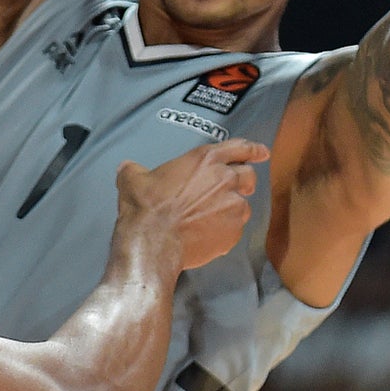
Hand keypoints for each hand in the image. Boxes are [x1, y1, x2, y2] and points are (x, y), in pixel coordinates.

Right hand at [115, 140, 269, 270]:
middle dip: (245, 182)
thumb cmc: (146, 207)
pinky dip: (225, 231)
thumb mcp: (132, 179)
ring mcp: (232, 207)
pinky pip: (235, 230)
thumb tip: (126, 168)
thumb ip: (134, 170)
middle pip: (248, 176)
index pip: (239, 148)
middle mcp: (224, 180)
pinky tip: (208, 236)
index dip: (253, 149)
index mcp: (205, 160)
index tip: (263, 152)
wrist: (154, 243)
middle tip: (236, 189)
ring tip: (214, 219)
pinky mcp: (233, 233)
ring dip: (233, 209)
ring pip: (243, 206)